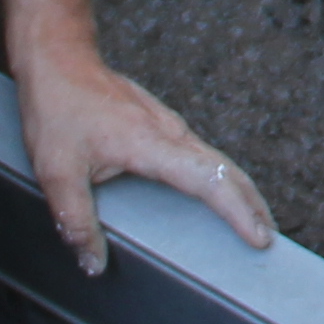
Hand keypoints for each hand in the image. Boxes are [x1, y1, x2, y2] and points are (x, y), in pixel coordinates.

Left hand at [17, 43, 275, 268]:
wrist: (59, 59)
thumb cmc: (57, 108)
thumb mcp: (55, 172)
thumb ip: (75, 222)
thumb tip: (93, 264)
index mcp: (150, 144)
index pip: (209, 179)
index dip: (238, 211)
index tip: (258, 236)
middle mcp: (170, 133)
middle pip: (227, 170)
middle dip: (254, 206)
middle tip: (268, 240)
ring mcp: (170, 126)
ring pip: (219, 161)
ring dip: (241, 191)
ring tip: (255, 224)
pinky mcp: (164, 126)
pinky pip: (203, 155)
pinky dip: (222, 178)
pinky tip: (219, 194)